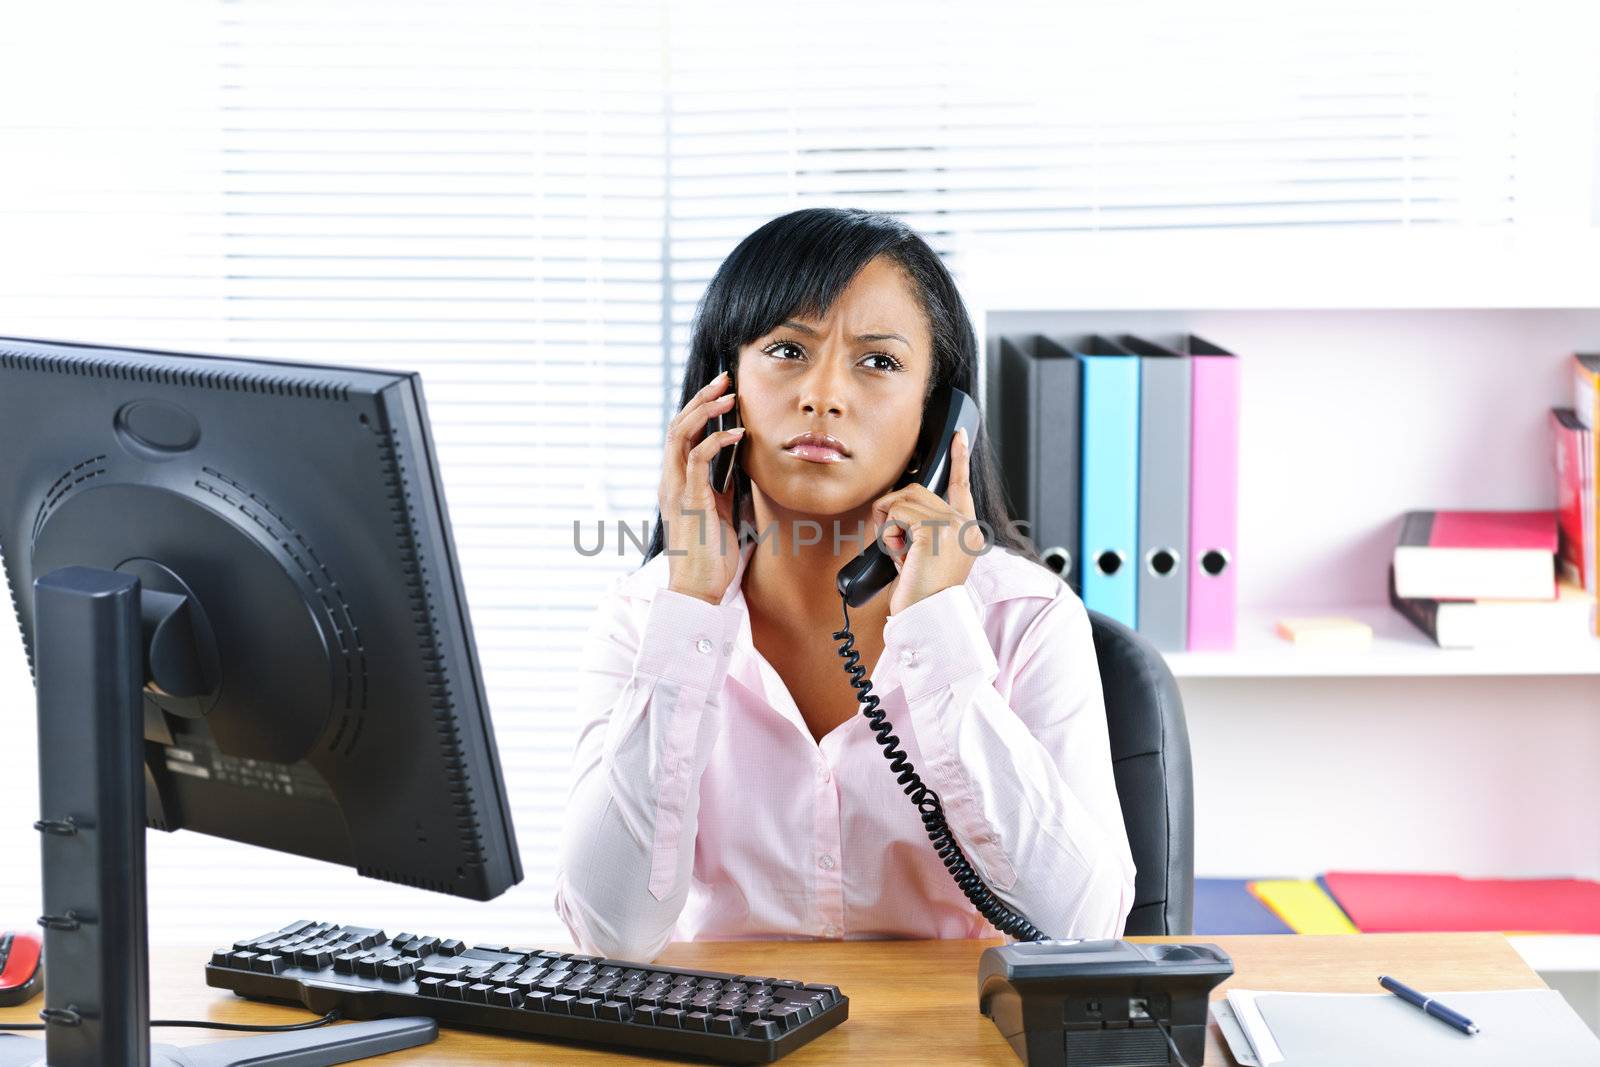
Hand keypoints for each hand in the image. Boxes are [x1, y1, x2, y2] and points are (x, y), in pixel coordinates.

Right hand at [658, 369, 743, 604]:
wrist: (698, 590)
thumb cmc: (710, 556)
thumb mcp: (720, 513)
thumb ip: (723, 488)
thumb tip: (738, 467)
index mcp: (676, 483)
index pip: (682, 434)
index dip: (700, 409)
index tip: (723, 392)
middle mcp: (671, 481)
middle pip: (678, 424)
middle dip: (701, 398)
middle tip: (726, 379)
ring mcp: (677, 489)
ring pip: (681, 433)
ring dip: (706, 410)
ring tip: (731, 397)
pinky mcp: (690, 499)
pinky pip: (697, 458)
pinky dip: (717, 440)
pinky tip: (739, 434)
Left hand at [871, 427, 985, 614]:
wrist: (928, 617)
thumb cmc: (922, 593)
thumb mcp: (926, 555)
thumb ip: (924, 529)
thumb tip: (899, 508)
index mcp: (966, 529)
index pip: (962, 485)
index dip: (960, 457)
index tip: (960, 435)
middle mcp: (964, 524)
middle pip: (916, 490)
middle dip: (894, 511)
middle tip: (896, 543)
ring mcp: (952, 525)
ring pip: (902, 500)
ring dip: (888, 525)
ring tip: (900, 553)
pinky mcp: (934, 531)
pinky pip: (896, 514)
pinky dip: (887, 533)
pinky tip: (899, 555)